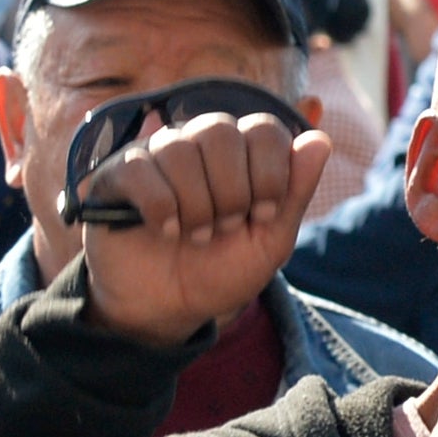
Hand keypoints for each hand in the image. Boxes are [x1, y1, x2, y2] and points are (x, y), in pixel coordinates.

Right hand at [72, 107, 327, 346]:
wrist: (169, 308)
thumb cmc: (221, 271)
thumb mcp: (270, 241)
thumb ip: (295, 191)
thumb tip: (320, 138)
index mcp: (239, 154)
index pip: (262, 129)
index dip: (269, 172)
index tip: (263, 215)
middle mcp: (196, 144)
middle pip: (219, 130)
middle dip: (230, 190)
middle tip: (225, 227)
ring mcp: (154, 156)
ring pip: (179, 149)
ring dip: (195, 204)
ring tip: (195, 235)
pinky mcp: (117, 175)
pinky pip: (139, 169)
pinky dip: (160, 206)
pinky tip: (164, 231)